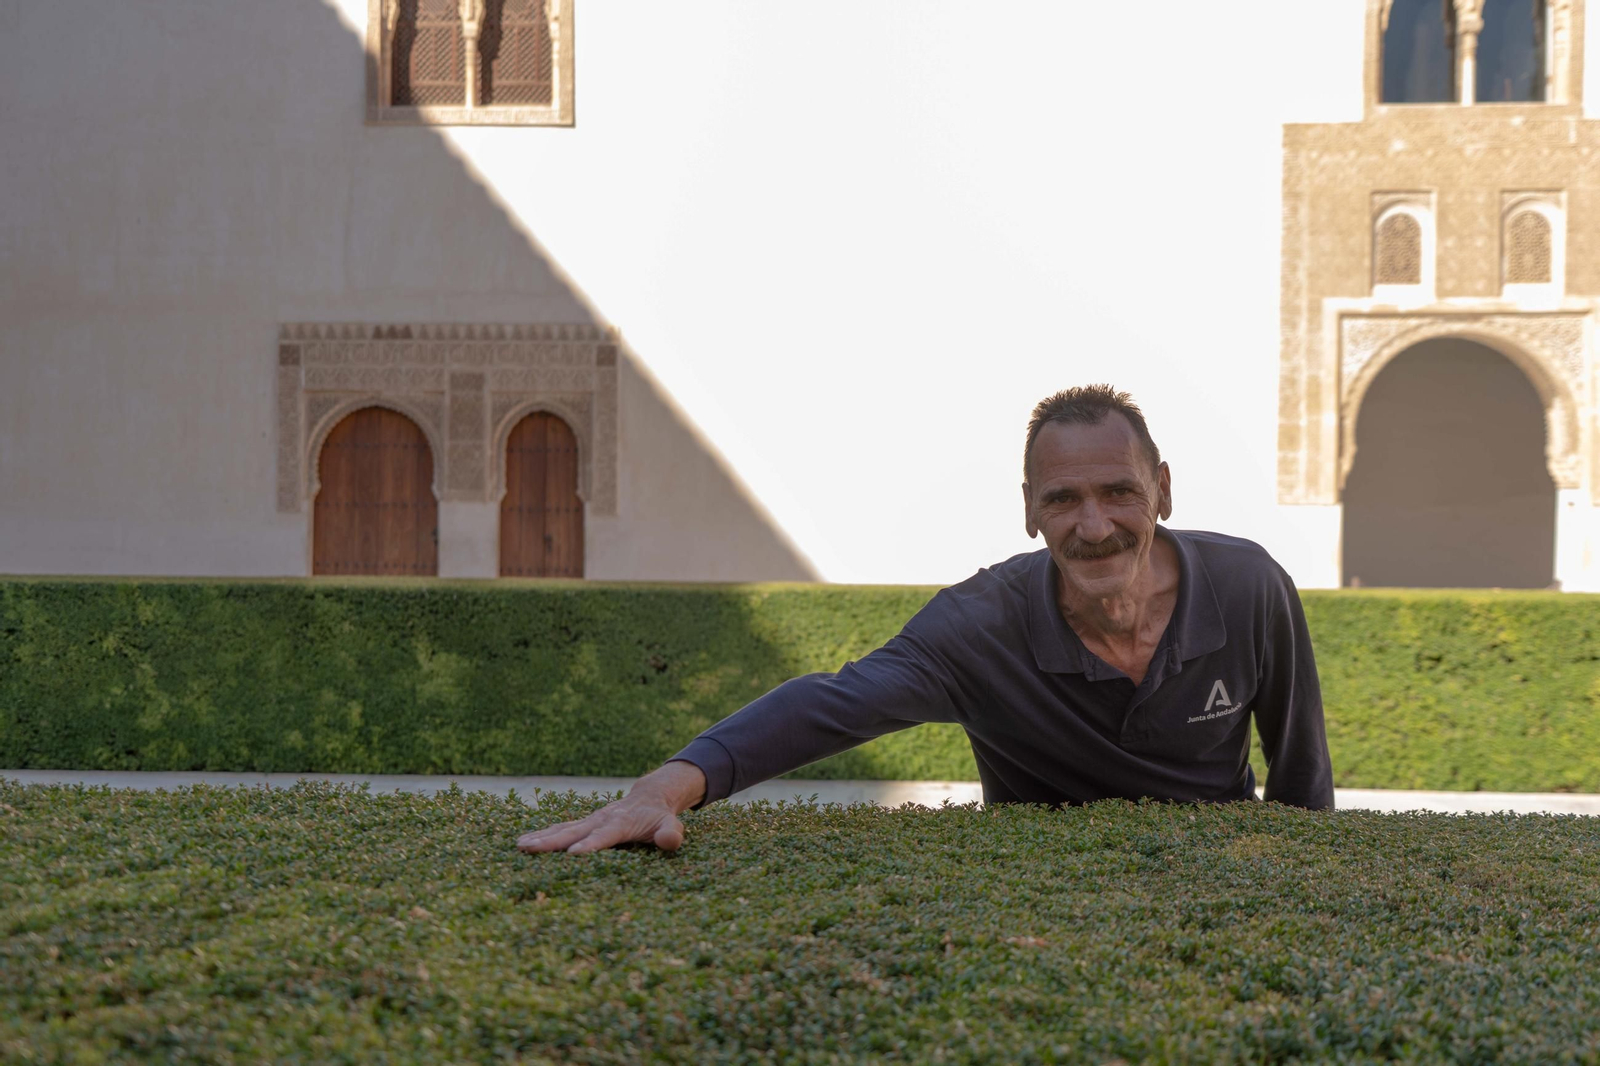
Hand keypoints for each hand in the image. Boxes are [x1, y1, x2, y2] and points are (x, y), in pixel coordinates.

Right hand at [516, 793, 685, 853]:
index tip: (573, 854)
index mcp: (621, 823)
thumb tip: (670, 841)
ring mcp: (590, 820)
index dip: (591, 845)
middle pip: (574, 831)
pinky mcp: (583, 824)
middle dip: (552, 841)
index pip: (605, 836)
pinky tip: (523, 842)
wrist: (650, 796)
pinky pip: (561, 829)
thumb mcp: (671, 825)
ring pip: (562, 829)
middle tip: (529, 848)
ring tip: (519, 845)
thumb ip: (671, 834)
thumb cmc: (660, 816)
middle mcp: (601, 819)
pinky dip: (542, 835)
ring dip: (541, 837)